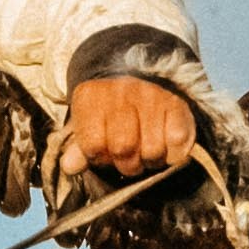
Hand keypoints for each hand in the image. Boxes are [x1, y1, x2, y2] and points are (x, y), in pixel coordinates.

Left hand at [58, 74, 196, 182]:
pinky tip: (165, 146)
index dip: (99, 157)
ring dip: (151, 160)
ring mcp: (151, 96)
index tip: (104, 152)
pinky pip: (177, 143)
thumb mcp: (88, 127)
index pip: (93, 145)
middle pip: (124, 148)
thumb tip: (70, 166)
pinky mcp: (177, 104)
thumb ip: (79, 150)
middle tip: (129, 158)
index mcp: (91, 96)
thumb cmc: (109, 115)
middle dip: (127, 164)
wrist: (142, 82)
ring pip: (153, 151)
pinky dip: (173, 154)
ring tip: (147, 150)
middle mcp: (121, 91)